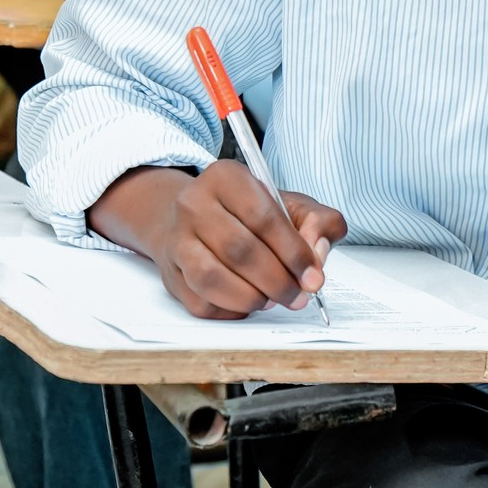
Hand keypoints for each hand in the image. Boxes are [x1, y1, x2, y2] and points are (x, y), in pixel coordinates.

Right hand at [91, 162, 346, 318]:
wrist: (197, 219)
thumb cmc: (249, 213)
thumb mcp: (289, 203)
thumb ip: (318, 221)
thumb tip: (317, 253)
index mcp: (226, 177)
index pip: (263, 217)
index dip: (293, 252)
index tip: (312, 276)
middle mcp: (193, 204)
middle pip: (239, 251)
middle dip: (277, 281)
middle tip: (298, 296)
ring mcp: (177, 239)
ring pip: (213, 278)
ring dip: (252, 298)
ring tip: (273, 300)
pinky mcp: (170, 273)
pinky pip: (200, 302)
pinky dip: (230, 310)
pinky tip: (248, 303)